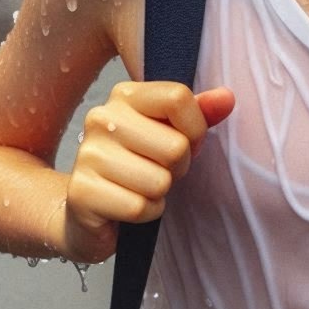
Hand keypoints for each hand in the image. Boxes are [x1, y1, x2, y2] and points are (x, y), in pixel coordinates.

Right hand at [64, 81, 234, 261]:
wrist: (87, 209)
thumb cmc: (137, 164)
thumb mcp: (168, 132)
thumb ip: (199, 112)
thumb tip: (227, 98)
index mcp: (124, 95)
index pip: (178, 98)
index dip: (195, 128)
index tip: (186, 143)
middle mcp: (101, 118)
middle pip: (175, 146)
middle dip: (178, 168)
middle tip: (159, 170)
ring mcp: (88, 155)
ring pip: (159, 181)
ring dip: (160, 193)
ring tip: (142, 187)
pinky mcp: (81, 192)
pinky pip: (139, 207)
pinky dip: (145, 213)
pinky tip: (129, 206)